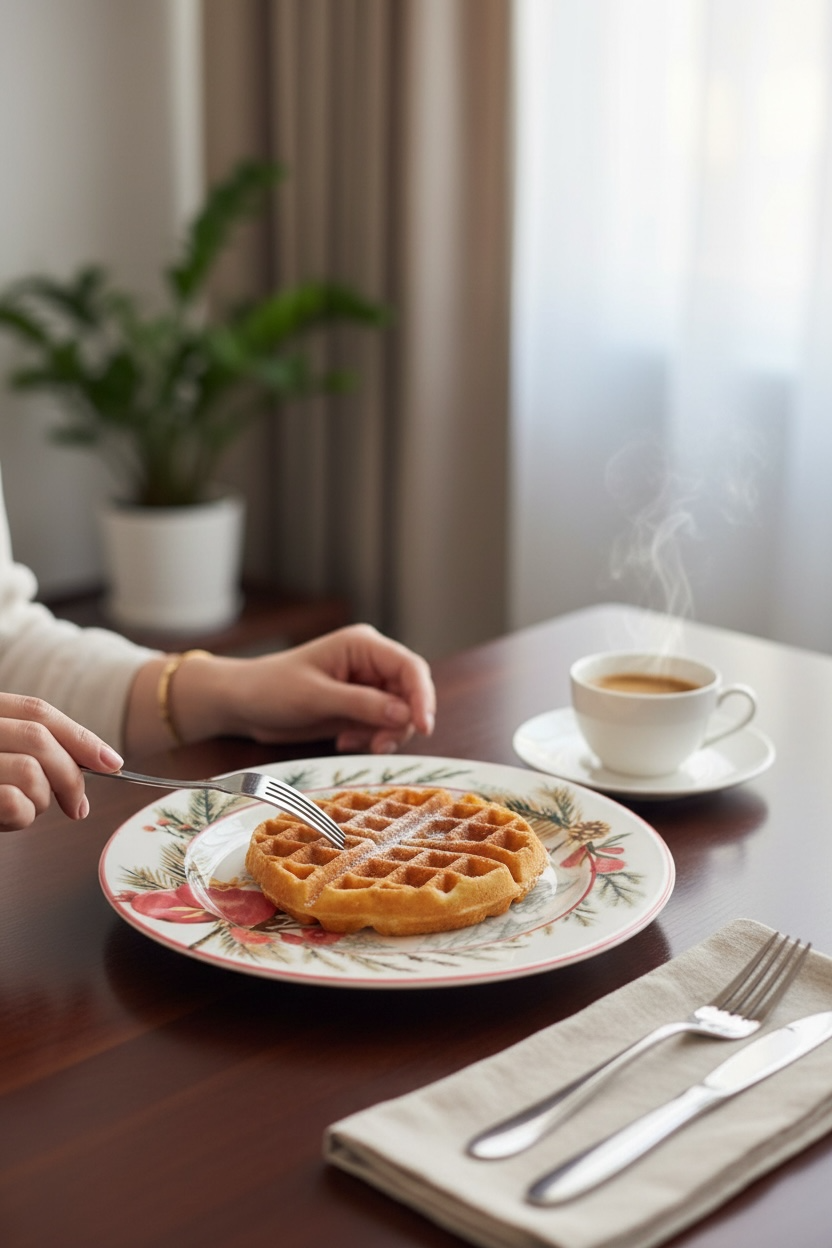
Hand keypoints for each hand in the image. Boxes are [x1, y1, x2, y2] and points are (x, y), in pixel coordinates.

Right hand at [0, 694, 123, 830]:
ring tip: (24, 810)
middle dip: (70, 776)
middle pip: (40, 738)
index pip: (38, 711)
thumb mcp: (7, 753)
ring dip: (40, 800)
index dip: (81, 737)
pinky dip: (22, 816)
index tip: (112, 763)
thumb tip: (104, 762)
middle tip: (78, 808)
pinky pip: (13, 801)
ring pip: (31, 772)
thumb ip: (38, 749)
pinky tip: (8, 820)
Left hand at [185, 624, 435, 753]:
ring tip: (354, 744)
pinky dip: (371, 738)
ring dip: (385, 734)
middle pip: (410, 693)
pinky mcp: (358, 707)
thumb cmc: (272, 688)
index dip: (423, 697)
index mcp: (363, 645)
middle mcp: (370, 663)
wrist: (243, 703)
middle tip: (380, 745)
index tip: (424, 727)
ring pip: (400, 713)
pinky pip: (382, 725)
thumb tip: (405, 714)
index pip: (409, 667)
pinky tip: (344, 741)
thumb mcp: (316, 697)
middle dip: (401, 722)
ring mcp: (365, 686)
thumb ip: (362, 704)